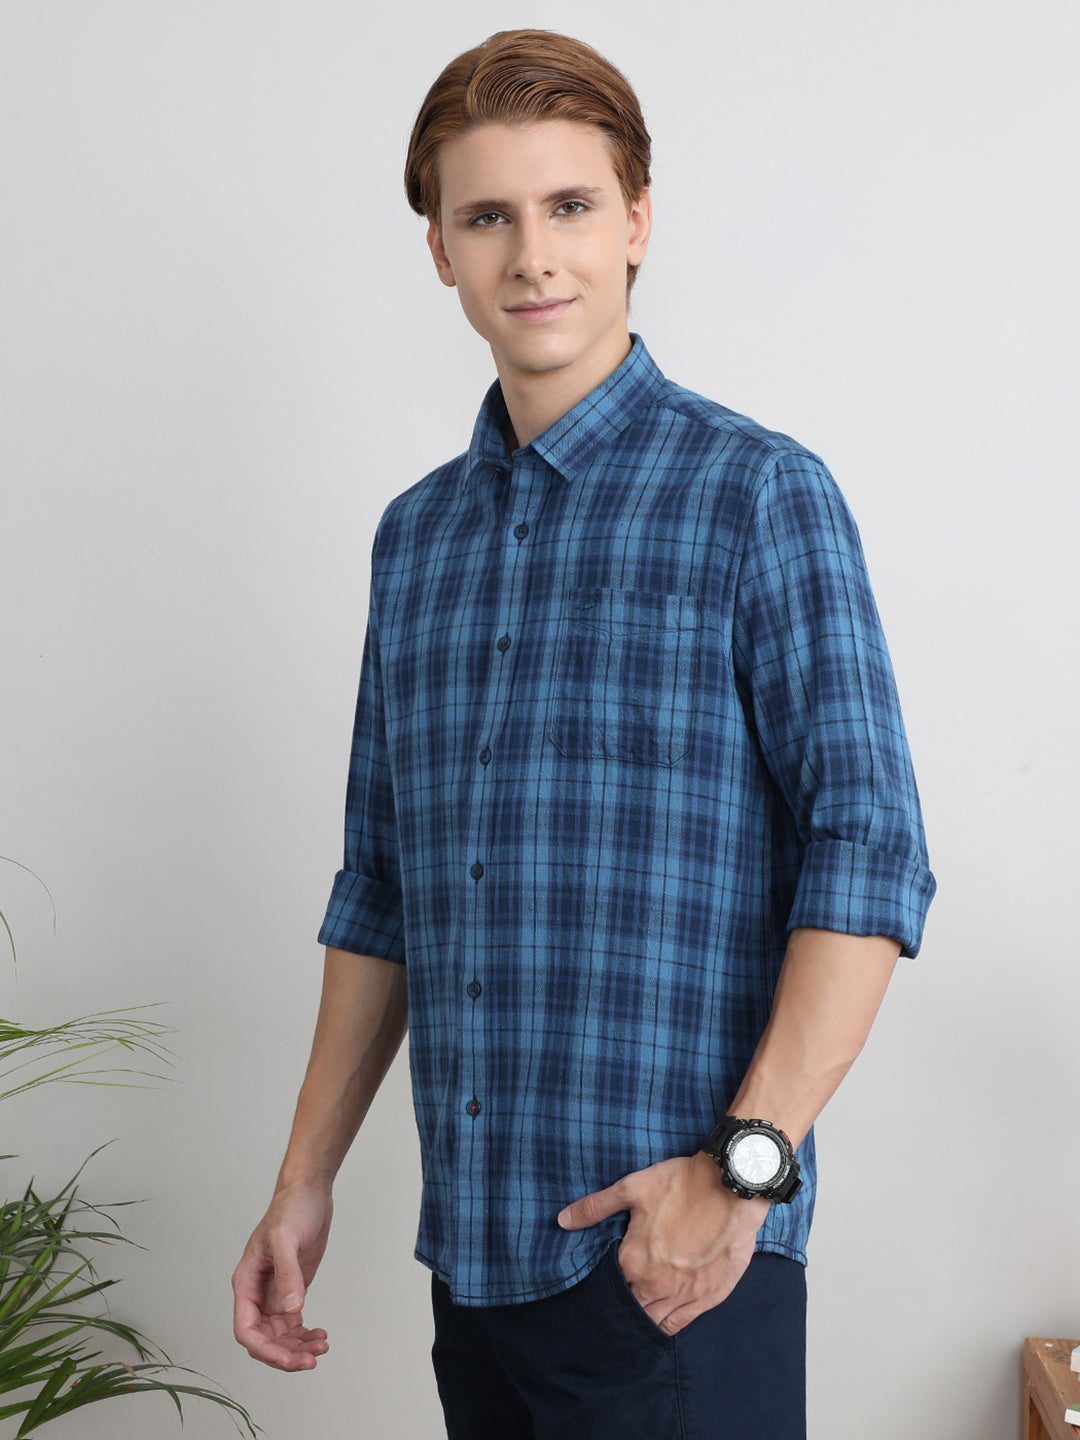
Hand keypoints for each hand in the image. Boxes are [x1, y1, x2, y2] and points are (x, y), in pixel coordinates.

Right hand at [232, 1181, 333, 1370]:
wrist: (309, 1193)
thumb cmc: (291, 1209)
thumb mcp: (286, 1239)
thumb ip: (288, 1275)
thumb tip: (292, 1310)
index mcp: (246, 1282)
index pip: (246, 1329)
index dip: (265, 1350)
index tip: (288, 1358)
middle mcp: (257, 1293)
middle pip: (264, 1339)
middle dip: (285, 1354)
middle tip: (311, 1359)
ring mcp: (275, 1293)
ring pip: (280, 1336)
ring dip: (298, 1347)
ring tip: (322, 1347)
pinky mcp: (292, 1290)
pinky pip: (293, 1324)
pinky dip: (305, 1335)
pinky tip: (321, 1335)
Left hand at [558, 1152, 769, 1335]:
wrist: (731, 1189)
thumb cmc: (681, 1184)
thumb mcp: (633, 1188)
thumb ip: (595, 1207)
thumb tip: (562, 1220)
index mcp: (632, 1260)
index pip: (608, 1283)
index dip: (605, 1280)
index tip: (606, 1276)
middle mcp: (654, 1284)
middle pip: (629, 1305)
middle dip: (622, 1301)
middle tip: (619, 1296)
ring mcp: (681, 1294)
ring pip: (652, 1320)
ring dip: (642, 1317)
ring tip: (635, 1312)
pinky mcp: (707, 1298)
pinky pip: (679, 1324)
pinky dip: (666, 1326)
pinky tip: (659, 1323)